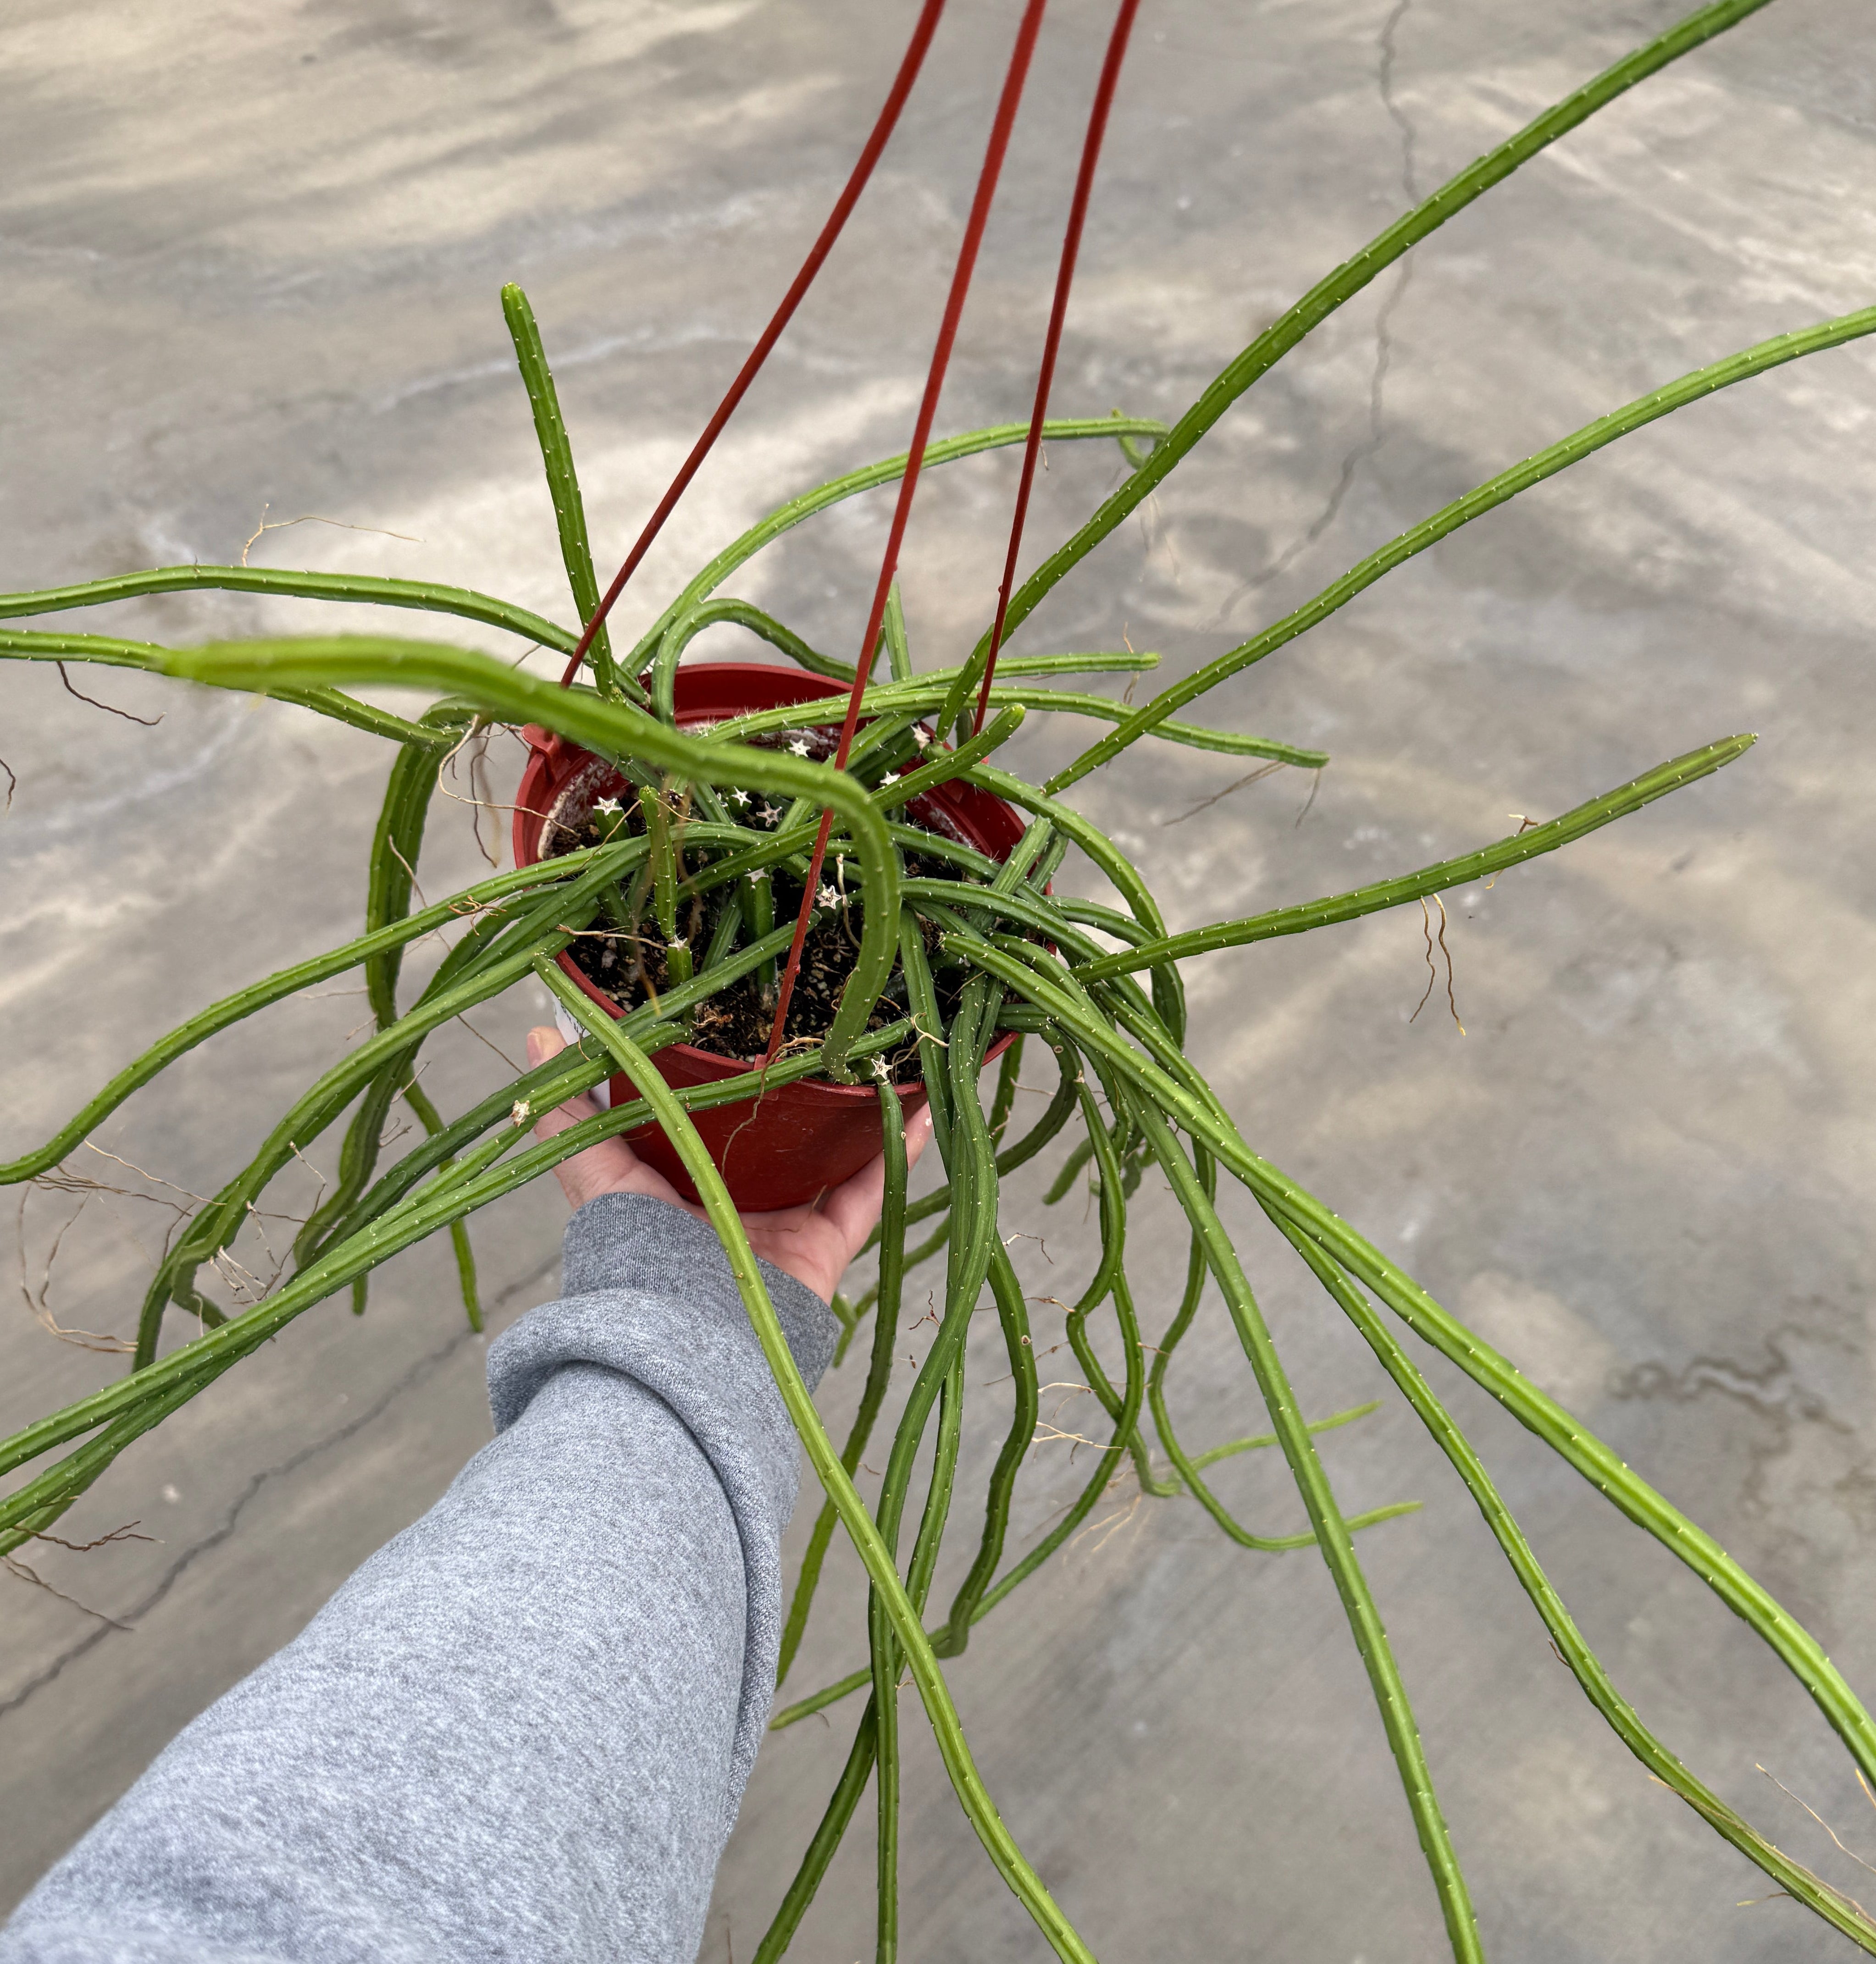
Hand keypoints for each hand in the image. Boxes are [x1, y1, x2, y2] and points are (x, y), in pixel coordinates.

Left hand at [525, 1028, 933, 1304]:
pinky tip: (917, 1112)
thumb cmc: (632, 1252)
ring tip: (884, 1060)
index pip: (714, 1120)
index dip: (731, 1077)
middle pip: (781, 1137)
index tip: (750, 1024)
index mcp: (687, 1181)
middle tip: (829, 1032)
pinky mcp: (824, 1247)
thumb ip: (570, 1111)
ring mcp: (785, 1224)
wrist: (680, 1330)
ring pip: (833, 1159)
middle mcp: (738, 1201)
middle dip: (805, 1092)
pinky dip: (896, 1155)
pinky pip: (869, 1195)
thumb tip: (536, 1030)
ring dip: (860, 1115)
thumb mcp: (593, 1169)